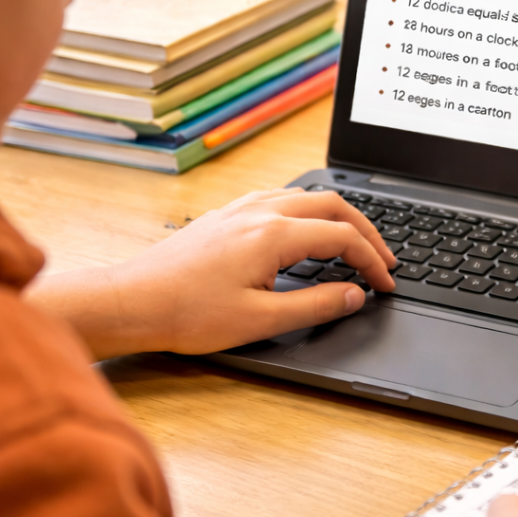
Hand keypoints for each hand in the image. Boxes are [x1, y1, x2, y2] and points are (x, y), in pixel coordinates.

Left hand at [26, 188, 395, 358]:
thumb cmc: (187, 314)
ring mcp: (241, 209)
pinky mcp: (226, 215)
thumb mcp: (260, 320)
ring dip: (339, 217)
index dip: (372, 261)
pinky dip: (310, 211)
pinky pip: (281, 198)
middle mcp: (260, 212)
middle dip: (367, 231)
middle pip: (333, 205)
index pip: (343, 237)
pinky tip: (307, 230)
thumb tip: (353, 296)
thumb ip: (315, 305)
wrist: (132, 302)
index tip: (385, 284)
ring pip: (307, 196)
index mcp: (274, 235)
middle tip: (383, 259)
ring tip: (354, 242)